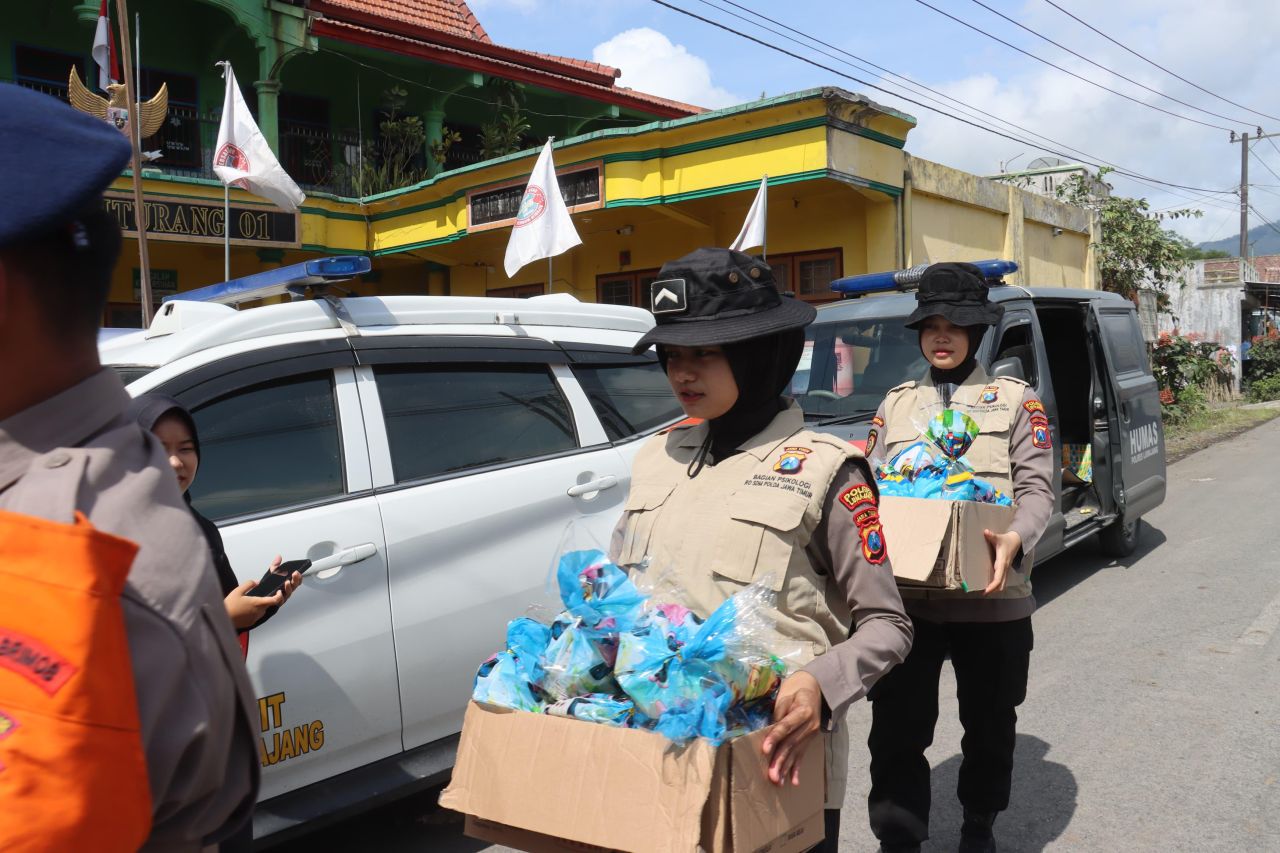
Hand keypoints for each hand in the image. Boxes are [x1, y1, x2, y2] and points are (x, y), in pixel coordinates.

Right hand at [223, 556, 302, 629]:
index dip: (280, 594)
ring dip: (261, 604)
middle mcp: (259, 611)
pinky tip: (247, 607)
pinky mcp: (252, 622)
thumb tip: (256, 582)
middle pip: (269, 604)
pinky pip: (258, 614)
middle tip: (263, 592)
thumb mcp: (238, 591)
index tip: (279, 590)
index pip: (276, 599)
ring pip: (263, 609)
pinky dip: (256, 610)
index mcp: (258, 603)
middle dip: (268, 598)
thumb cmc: (229, 606)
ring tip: (251, 599)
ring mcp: (256, 617)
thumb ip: (249, 584)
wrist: (222, 619)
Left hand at [762, 671, 822, 785]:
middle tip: (772, 775)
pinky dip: (796, 770)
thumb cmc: (796, 693)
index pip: (786, 726)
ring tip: (778, 781)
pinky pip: (802, 756)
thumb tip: (769, 731)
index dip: (775, 737)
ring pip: (796, 753)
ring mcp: (811, 735)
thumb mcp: (786, 697)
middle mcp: (810, 726)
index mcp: (803, 712)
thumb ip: (779, 714)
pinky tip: (793, 782)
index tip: (765, 749)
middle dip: (780, 760)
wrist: (815, 691)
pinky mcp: (809, 741)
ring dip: (786, 768)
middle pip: (791, 744)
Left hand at [982, 529, 1021, 594]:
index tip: (986, 591)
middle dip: (993, 590)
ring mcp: (1006, 570)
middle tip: (983, 593)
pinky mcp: (1005, 569)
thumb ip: (992, 536)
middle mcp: (1005, 568)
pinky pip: (1001, 580)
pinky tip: (989, 585)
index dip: (993, 585)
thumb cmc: (1007, 540)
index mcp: (1002, 562)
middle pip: (1001, 584)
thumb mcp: (999, 537)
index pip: (999, 577)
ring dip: (995, 588)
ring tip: (985, 591)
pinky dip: (996, 584)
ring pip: (1002, 583)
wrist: (1017, 541)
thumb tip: (985, 532)